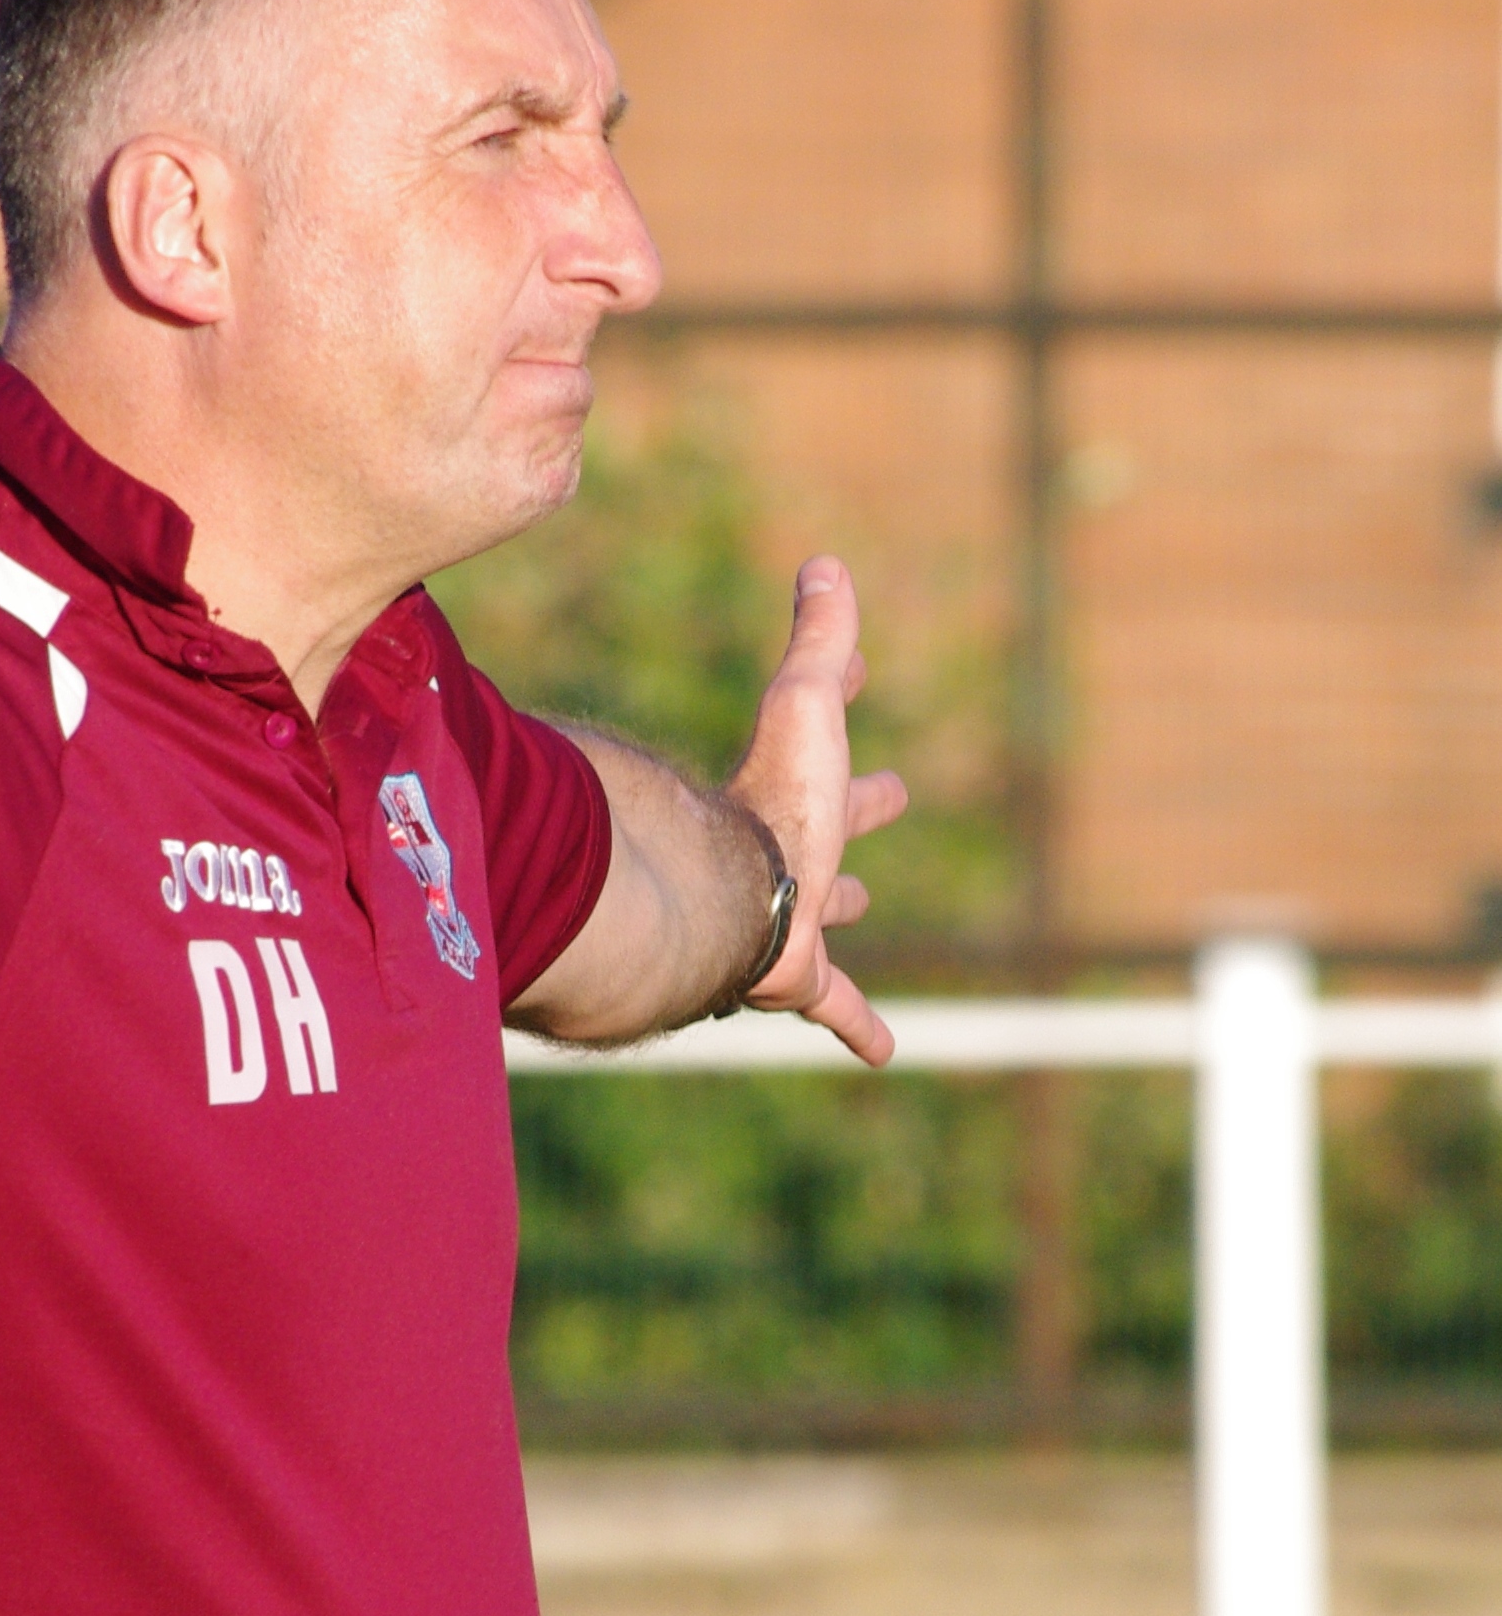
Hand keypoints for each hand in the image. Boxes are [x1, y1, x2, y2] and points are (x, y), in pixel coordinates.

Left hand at [727, 556, 908, 1066]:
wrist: (725, 903)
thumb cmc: (770, 806)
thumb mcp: (805, 712)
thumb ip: (817, 643)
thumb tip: (822, 562)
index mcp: (785, 796)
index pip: (816, 736)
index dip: (839, 694)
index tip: (858, 671)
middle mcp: (781, 857)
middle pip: (822, 827)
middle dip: (852, 810)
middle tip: (889, 796)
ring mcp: (788, 918)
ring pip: (820, 910)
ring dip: (841, 904)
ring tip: (857, 904)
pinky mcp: (797, 977)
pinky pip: (837, 1005)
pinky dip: (862, 1025)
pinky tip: (885, 1053)